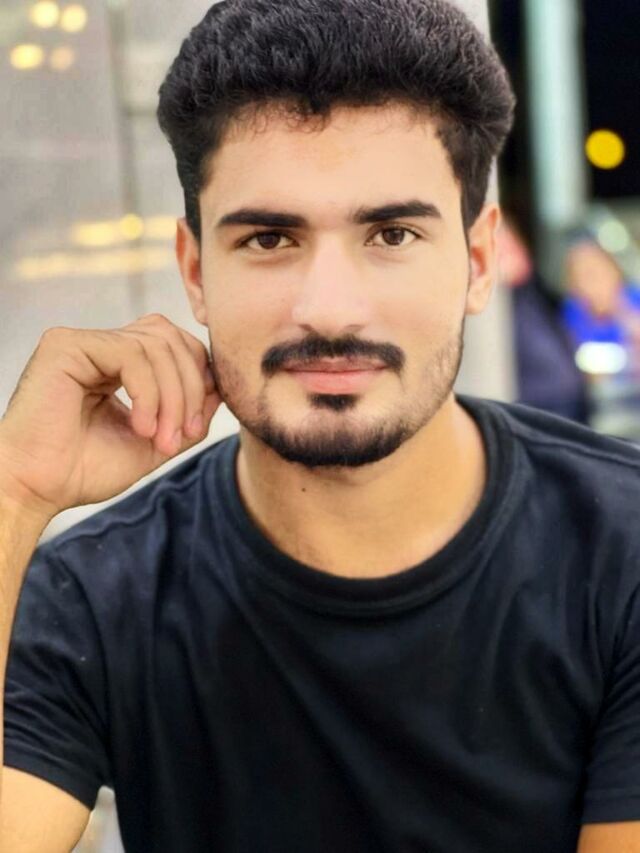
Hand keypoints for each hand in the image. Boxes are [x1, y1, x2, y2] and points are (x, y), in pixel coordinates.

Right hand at [0, 314, 221, 518]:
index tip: (193, 429)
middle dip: (190, 387)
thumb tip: (222, 388)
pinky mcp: (66, 344)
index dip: (197, 379)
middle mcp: (101, 346)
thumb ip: (189, 415)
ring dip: (172, 396)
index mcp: (119, 364)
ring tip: (160, 438)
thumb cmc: (86, 469)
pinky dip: (148, 393)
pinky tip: (140, 426)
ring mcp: (83, 341)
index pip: (176, 346)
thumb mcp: (156, 442)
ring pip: (157, 345)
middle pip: (171, 339)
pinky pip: (131, 354)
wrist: (38, 488)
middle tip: (182, 434)